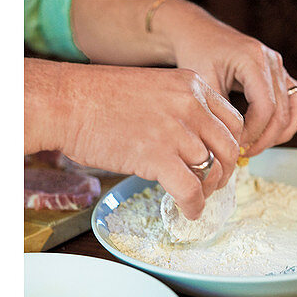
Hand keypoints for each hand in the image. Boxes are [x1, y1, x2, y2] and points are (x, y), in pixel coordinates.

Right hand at [34, 61, 242, 219]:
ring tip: (195, 196)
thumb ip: (183, 110)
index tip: (221, 159)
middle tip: (211, 182)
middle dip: (224, 171)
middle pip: (229, 149)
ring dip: (207, 190)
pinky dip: (193, 206)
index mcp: (191, 86)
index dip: (230, 146)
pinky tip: (187, 210)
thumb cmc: (100, 98)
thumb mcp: (154, 89)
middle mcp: (190, 106)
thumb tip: (202, 144)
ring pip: (214, 172)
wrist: (63, 102)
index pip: (233, 122)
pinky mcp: (159, 157)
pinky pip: (192, 191)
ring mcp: (176, 132)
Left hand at [168, 12, 296, 155]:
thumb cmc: (196, 53)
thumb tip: (235, 142)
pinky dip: (287, 121)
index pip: (266, 107)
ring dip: (281, 132)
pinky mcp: (283, 75)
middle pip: (283, 112)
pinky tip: (266, 131)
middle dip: (266, 139)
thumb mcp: (201, 82)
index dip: (254, 133)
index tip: (237, 146)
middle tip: (246, 152)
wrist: (199, 34)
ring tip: (258, 143)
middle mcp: (273, 62)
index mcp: (253, 59)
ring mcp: (281, 68)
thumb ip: (220, 111)